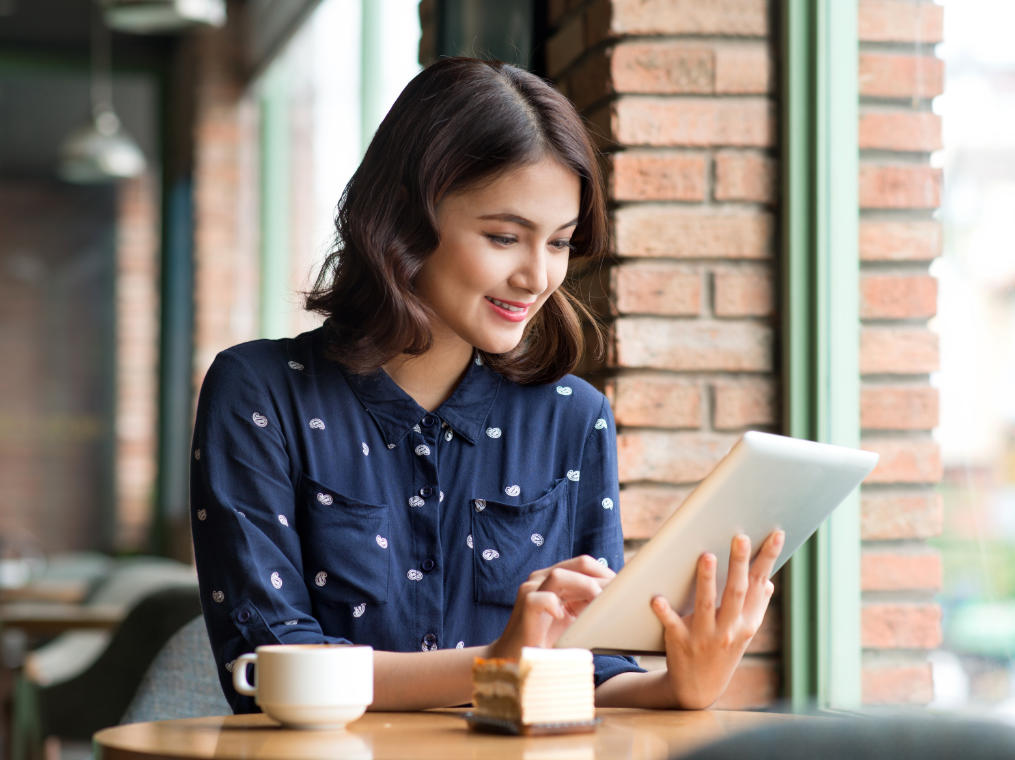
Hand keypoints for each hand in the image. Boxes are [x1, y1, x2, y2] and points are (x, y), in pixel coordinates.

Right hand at [487, 555, 613, 659]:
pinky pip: (539, 599)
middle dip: (602, 577)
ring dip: (585, 587)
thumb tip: (619, 601)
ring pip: (559, 575)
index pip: (585, 564)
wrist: (515, 659)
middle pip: (579, 564)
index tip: (625, 589)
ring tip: (598, 603)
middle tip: (618, 595)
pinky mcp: (524, 607)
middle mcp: (542, 578)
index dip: (607, 574)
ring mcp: (531, 590)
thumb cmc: (548, 641)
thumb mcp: (574, 620)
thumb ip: (589, 606)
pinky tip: (562, 617)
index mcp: (555, 578)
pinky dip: (553, 605)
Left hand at [651, 529, 784, 709]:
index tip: (777, 533)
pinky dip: (664, 612)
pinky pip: (672, 625)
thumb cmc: (722, 651)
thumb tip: (767, 582)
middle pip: (736, 592)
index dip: (768, 559)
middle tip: (740, 537)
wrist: (698, 690)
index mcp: (747, 622)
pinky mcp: (680, 643)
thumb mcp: (744, 633)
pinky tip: (656, 598)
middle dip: (739, 564)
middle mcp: (729, 629)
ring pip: (706, 605)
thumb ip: (755, 607)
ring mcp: (705, 637)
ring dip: (706, 580)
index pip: (759, 584)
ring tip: (706, 556)